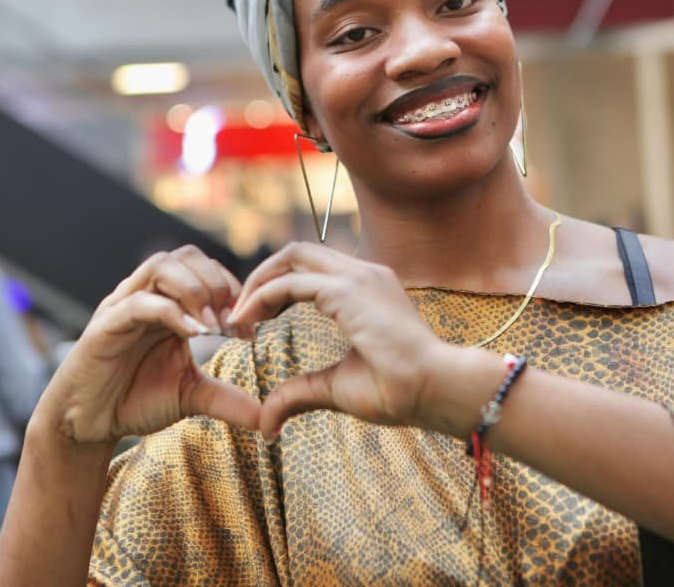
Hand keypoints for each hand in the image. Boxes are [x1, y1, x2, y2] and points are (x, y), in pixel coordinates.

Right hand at [35, 246, 259, 446]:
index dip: (233, 291)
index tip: (249, 330)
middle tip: (231, 321)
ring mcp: (124, 306)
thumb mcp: (191, 395)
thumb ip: (228, 399)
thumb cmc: (135, 399)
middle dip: (217, 283)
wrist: (88, 425)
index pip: (206, 270)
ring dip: (195, 289)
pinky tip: (192, 334)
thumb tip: (269, 418)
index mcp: (169, 303)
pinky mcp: (105, 325)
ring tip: (212, 325)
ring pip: (161, 267)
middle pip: (186, 256)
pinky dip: (170, 312)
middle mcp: (147, 296)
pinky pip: (139, 303)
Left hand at [228, 243, 452, 439]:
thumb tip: (268, 421)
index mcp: (366, 288)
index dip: (275, 287)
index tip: (253, 320)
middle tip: (237, 312)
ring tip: (237, 317)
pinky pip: (293, 282)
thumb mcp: (337, 387)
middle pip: (298, 252)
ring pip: (293, 257)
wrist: (436, 389)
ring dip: (258, 283)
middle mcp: (363, 273)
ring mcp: (359, 277)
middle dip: (261, 276)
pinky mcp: (350, 292)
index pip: (311, 268)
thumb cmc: (399, 389)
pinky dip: (263, 297)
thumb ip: (301, 392)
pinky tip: (248, 321)